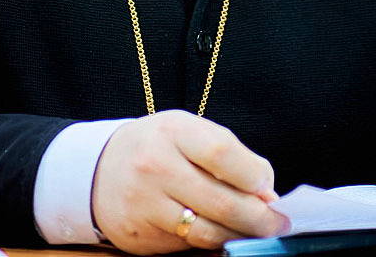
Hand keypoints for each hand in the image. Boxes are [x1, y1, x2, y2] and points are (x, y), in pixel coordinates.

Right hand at [91, 109, 287, 254]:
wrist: (97, 169)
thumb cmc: (156, 146)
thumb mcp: (188, 131)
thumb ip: (228, 153)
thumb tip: (266, 190)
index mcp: (173, 131)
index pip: (222, 154)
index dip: (254, 176)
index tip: (269, 187)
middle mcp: (155, 166)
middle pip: (221, 201)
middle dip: (259, 217)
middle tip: (277, 222)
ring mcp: (145, 203)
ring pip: (207, 231)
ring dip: (240, 235)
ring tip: (257, 232)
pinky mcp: (140, 234)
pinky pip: (188, 244)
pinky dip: (212, 241)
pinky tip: (223, 234)